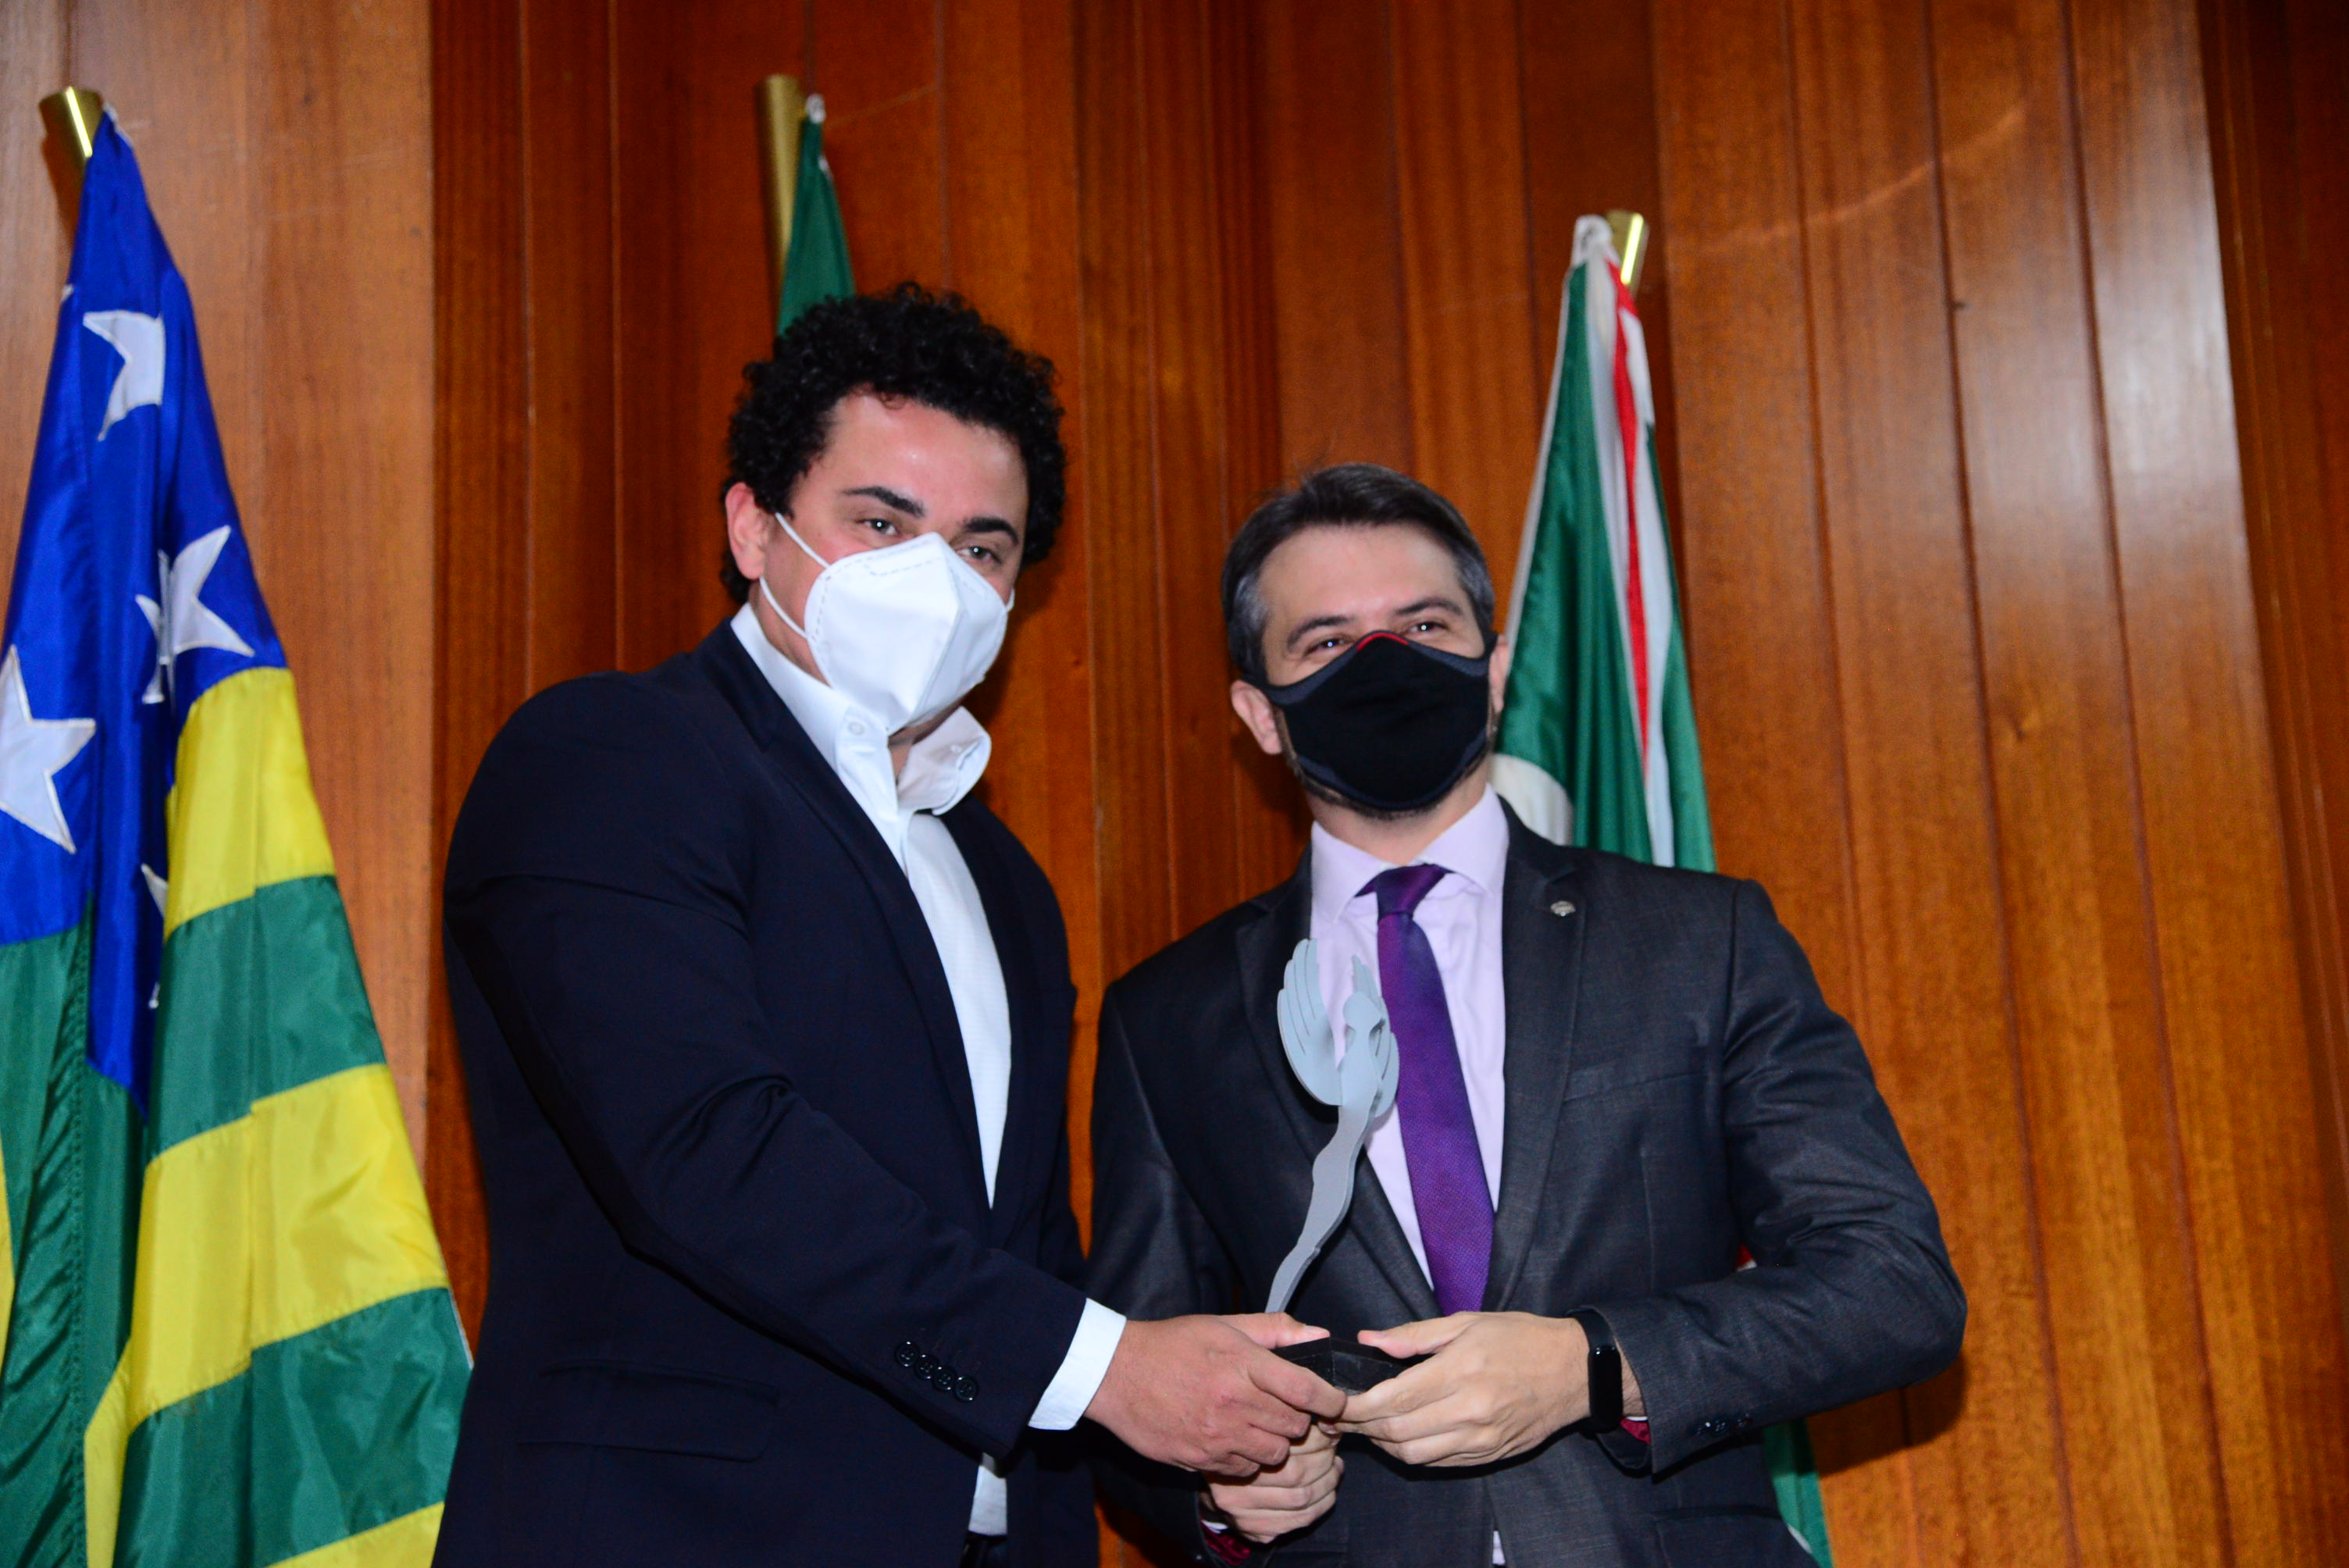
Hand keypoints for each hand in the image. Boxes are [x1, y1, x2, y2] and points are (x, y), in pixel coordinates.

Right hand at [1086, 1313, 1344, 1474]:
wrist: (1116, 1373)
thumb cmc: (1172, 1343)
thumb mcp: (1223, 1324)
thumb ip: (1274, 1329)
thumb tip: (1319, 1333)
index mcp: (1242, 1364)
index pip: (1306, 1390)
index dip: (1331, 1400)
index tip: (1336, 1401)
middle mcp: (1233, 1402)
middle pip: (1295, 1426)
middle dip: (1300, 1419)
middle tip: (1289, 1408)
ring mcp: (1216, 1435)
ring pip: (1275, 1454)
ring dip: (1276, 1442)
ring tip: (1261, 1424)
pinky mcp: (1200, 1459)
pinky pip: (1245, 1469)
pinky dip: (1248, 1458)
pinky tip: (1236, 1439)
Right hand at [1207, 1422, 1342, 1542]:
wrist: (1215, 1478)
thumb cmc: (1243, 1442)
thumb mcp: (1260, 1423)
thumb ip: (1290, 1422)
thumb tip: (1330, 1424)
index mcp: (1233, 1453)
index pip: (1287, 1448)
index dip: (1317, 1440)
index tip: (1328, 1431)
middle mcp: (1232, 1486)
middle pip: (1295, 1475)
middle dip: (1324, 1461)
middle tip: (1332, 1450)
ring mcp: (1241, 1512)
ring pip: (1300, 1500)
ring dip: (1327, 1484)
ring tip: (1334, 1469)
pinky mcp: (1252, 1529)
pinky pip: (1298, 1520)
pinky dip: (1321, 1506)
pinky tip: (1327, 1492)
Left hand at [1336, 1311, 1636, 1466]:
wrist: (1575, 1370)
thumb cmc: (1521, 1338)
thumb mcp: (1467, 1322)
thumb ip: (1413, 1336)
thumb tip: (1369, 1340)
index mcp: (1461, 1371)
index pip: (1393, 1400)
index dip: (1357, 1405)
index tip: (1337, 1400)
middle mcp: (1470, 1410)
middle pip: (1397, 1432)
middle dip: (1363, 1427)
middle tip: (1344, 1414)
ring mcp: (1481, 1438)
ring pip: (1414, 1455)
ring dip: (1384, 1444)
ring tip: (1371, 1425)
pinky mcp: (1490, 1453)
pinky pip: (1439, 1462)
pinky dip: (1413, 1453)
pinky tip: (1403, 1436)